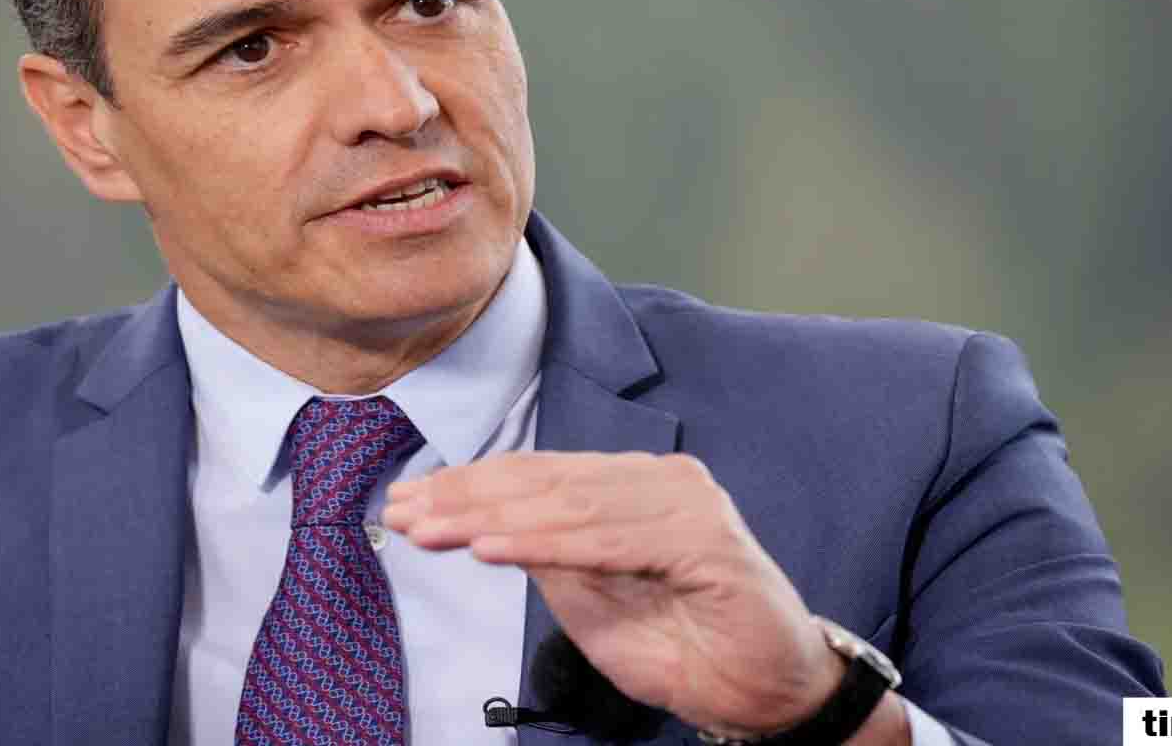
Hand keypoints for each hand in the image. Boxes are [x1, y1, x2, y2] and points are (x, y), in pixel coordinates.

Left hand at [380, 450, 853, 737]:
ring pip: (569, 505)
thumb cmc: (686, 648)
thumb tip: (480, 526)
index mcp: (632, 485)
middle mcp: (660, 480)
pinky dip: (545, 544)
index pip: (538, 477)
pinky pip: (609, 540)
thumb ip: (550, 559)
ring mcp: (687, 504)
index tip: (408, 504)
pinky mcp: (706, 541)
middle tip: (402, 511)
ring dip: (490, 518)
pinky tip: (491, 550)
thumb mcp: (593, 603)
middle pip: (545, 483)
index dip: (469, 488)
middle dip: (465, 498)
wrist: (769, 695)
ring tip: (432, 530)